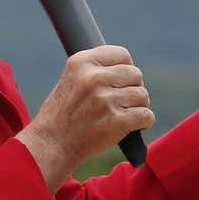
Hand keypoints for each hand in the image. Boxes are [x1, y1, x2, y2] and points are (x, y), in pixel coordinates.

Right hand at [18, 45, 153, 189]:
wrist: (52, 145)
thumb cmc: (62, 114)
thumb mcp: (70, 80)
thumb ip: (95, 70)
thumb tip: (127, 67)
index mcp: (81, 62)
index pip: (122, 55)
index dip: (124, 68)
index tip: (119, 81)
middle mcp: (93, 78)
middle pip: (135, 74)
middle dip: (132, 88)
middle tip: (121, 101)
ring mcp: (105, 100)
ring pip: (142, 96)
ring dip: (138, 106)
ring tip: (123, 115)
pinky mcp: (116, 121)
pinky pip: (146, 115)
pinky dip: (144, 122)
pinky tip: (132, 126)